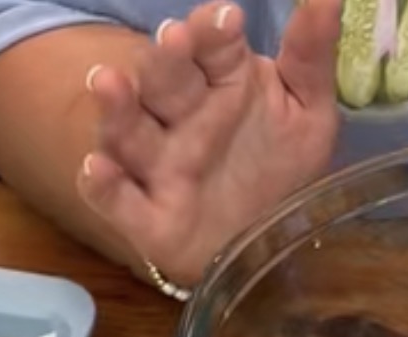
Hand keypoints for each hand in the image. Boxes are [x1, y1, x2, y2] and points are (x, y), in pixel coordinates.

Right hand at [77, 0, 341, 286]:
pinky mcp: (145, 217)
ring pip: (129, 130)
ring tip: (108, 82)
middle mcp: (182, 117)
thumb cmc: (278, 166)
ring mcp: (157, 165)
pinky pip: (115, 199)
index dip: (213, 30)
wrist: (260, 243)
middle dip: (167, 60)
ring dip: (117, 107)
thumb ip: (310, 56)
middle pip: (165, 81)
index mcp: (221, 81)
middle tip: (175, 38)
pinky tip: (97, 168)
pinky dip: (103, 185)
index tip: (228, 17)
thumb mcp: (308, 111)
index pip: (211, 46)